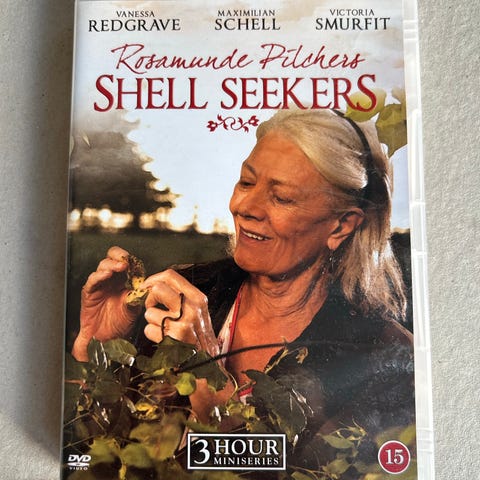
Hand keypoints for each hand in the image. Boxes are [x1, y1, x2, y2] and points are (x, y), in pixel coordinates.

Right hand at [72, 246, 140, 360]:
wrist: (107, 339)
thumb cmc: (121, 323)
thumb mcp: (135, 307)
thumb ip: (139, 295)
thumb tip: (148, 285)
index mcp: (124, 280)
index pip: (127, 261)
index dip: (131, 260)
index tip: (137, 262)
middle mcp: (111, 279)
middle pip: (113, 258)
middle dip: (120, 255)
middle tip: (127, 260)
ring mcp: (100, 284)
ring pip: (103, 266)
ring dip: (112, 264)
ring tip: (120, 266)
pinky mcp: (89, 292)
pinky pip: (92, 280)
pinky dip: (99, 276)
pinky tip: (106, 274)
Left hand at [142, 269, 218, 357]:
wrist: (208, 364)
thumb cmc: (199, 337)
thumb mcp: (198, 312)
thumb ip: (181, 297)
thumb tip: (155, 285)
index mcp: (198, 298)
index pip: (171, 276)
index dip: (153, 279)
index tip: (146, 287)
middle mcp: (192, 307)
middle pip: (157, 289)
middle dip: (149, 299)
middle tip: (152, 308)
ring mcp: (183, 323)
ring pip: (149, 312)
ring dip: (151, 322)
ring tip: (163, 329)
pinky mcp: (173, 338)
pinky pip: (148, 330)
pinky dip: (152, 335)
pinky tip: (163, 340)